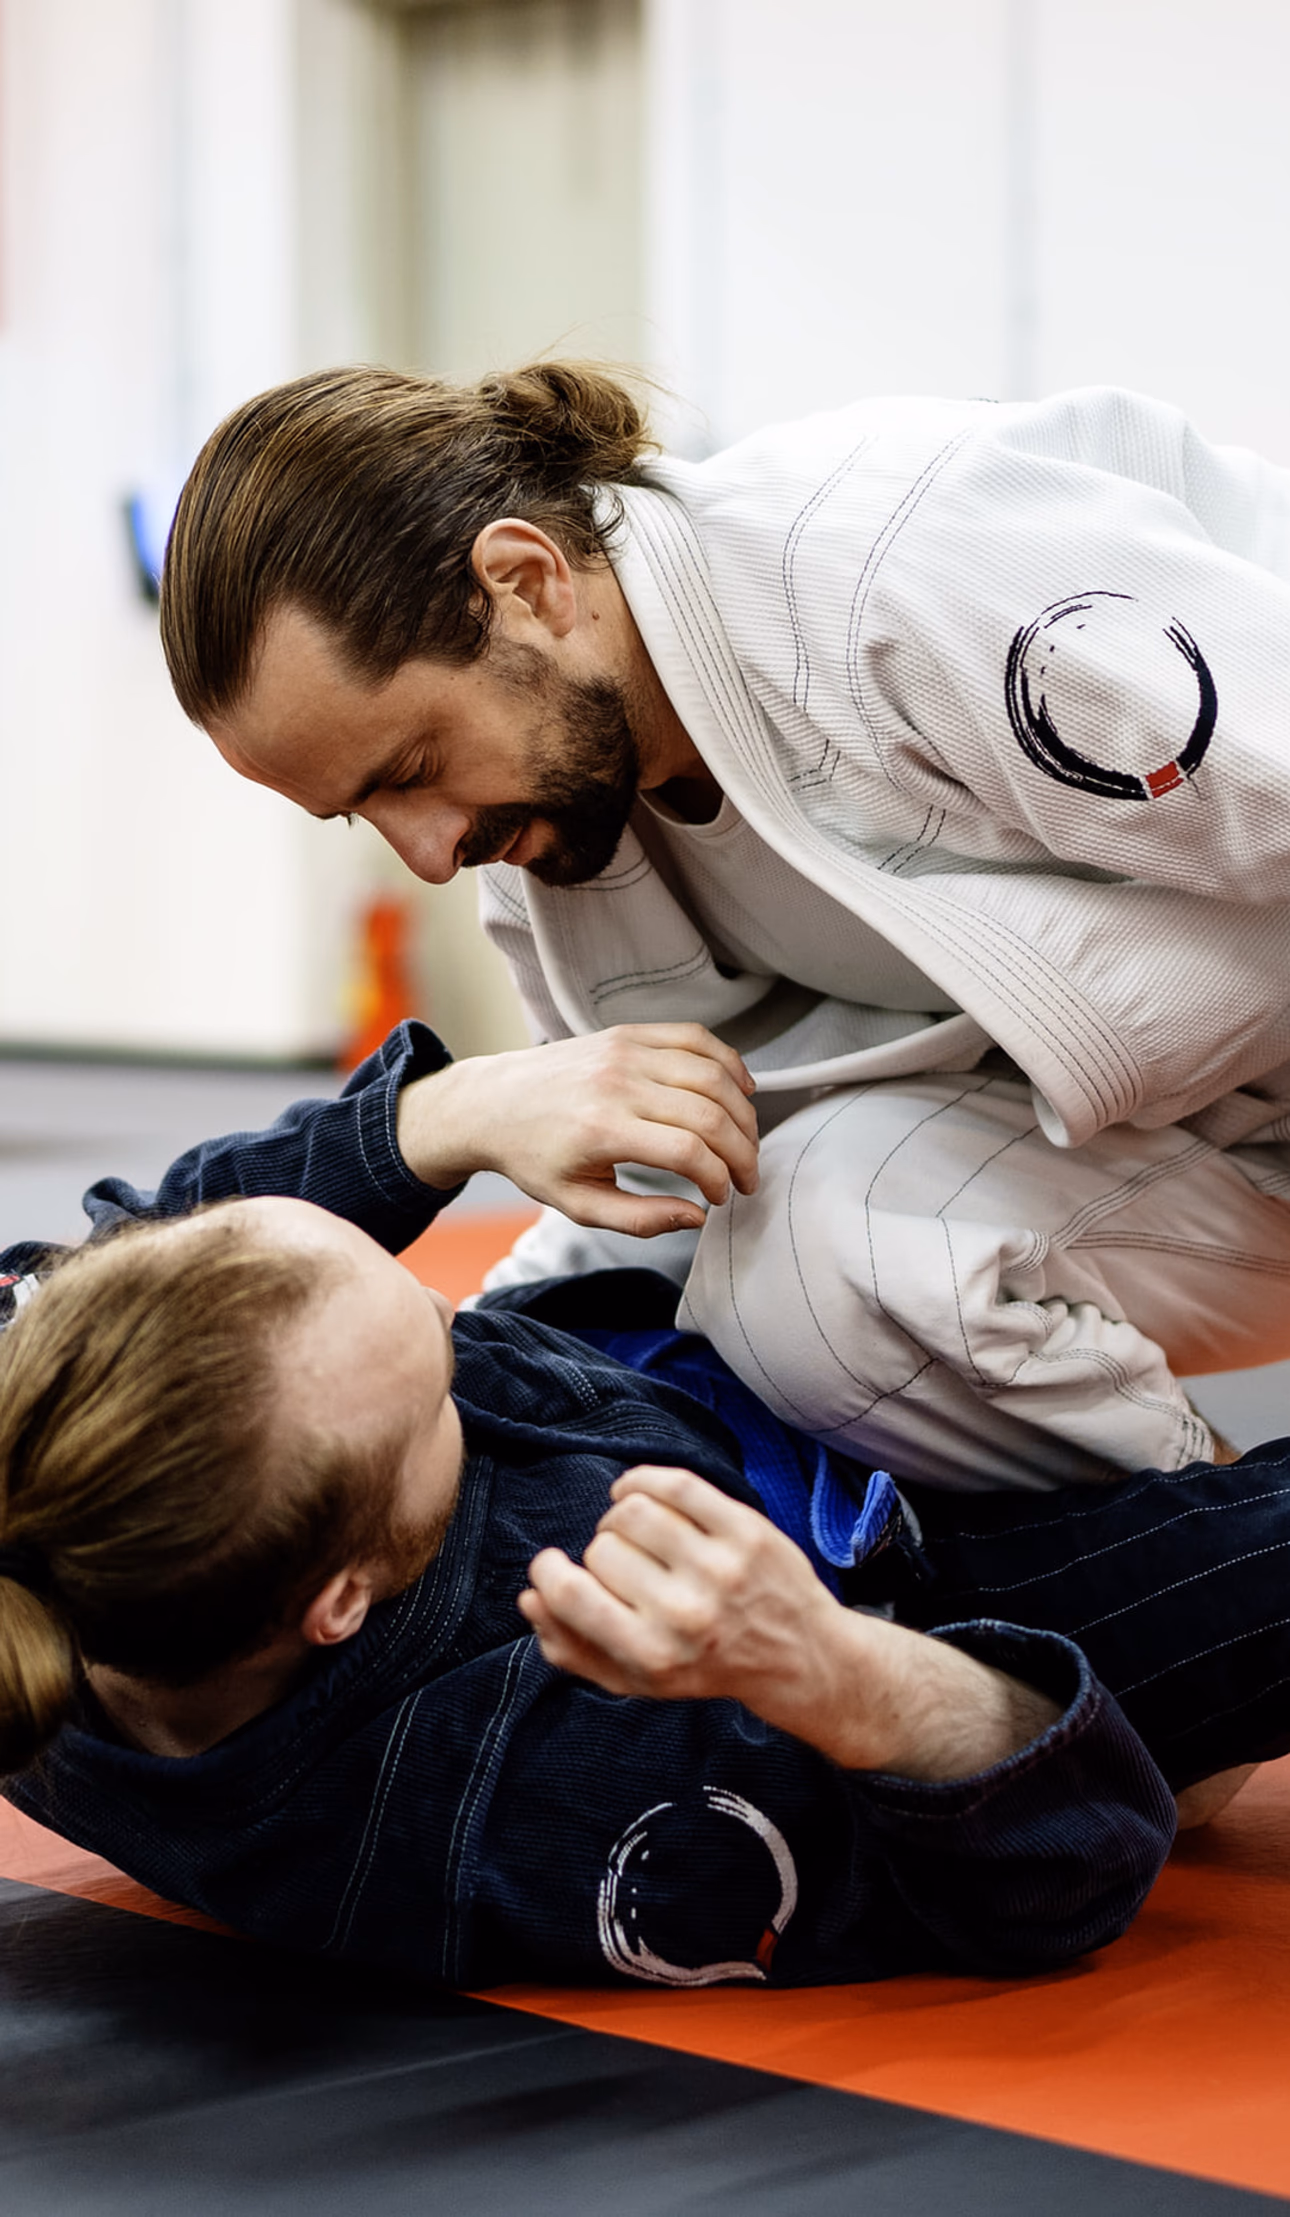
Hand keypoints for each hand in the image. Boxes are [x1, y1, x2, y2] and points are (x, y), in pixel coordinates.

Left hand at [396, 1025, 758, 1235]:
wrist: (492, 1103)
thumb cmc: (533, 1159)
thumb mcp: (577, 1205)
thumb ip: (640, 1220)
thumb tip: (697, 1216)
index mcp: (602, 1129)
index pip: (688, 1151)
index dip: (720, 1178)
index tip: (722, 1198)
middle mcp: (617, 1082)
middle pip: (709, 1112)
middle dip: (742, 1151)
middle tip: (747, 1177)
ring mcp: (625, 1050)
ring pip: (712, 1073)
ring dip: (743, 1111)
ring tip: (745, 1143)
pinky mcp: (628, 1033)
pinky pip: (696, 1038)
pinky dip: (728, 1062)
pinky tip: (740, 1090)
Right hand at [519, 1466, 1059, 1779]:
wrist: (799, 1657)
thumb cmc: (706, 1667)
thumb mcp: (637, 1682)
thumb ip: (573, 1648)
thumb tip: (530, 1600)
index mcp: (652, 1655)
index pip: (572, 1595)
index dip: (549, 1572)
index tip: (553, 1566)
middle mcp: (686, 1613)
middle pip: (602, 1548)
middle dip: (601, 1553)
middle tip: (623, 1568)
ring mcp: (720, 1567)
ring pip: (632, 1511)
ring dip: (621, 1518)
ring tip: (635, 1534)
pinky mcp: (745, 1529)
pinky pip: (675, 1483)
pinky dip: (643, 1481)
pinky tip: (638, 1494)